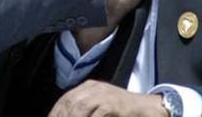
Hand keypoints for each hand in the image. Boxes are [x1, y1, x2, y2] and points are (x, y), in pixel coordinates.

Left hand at [47, 80, 166, 116]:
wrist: (146, 108)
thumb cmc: (121, 110)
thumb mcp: (100, 106)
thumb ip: (86, 111)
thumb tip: (67, 115)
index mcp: (88, 87)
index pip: (65, 99)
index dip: (55, 113)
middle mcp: (94, 88)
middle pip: (70, 102)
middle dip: (61, 116)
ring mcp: (104, 94)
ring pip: (80, 106)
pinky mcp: (114, 104)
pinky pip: (98, 114)